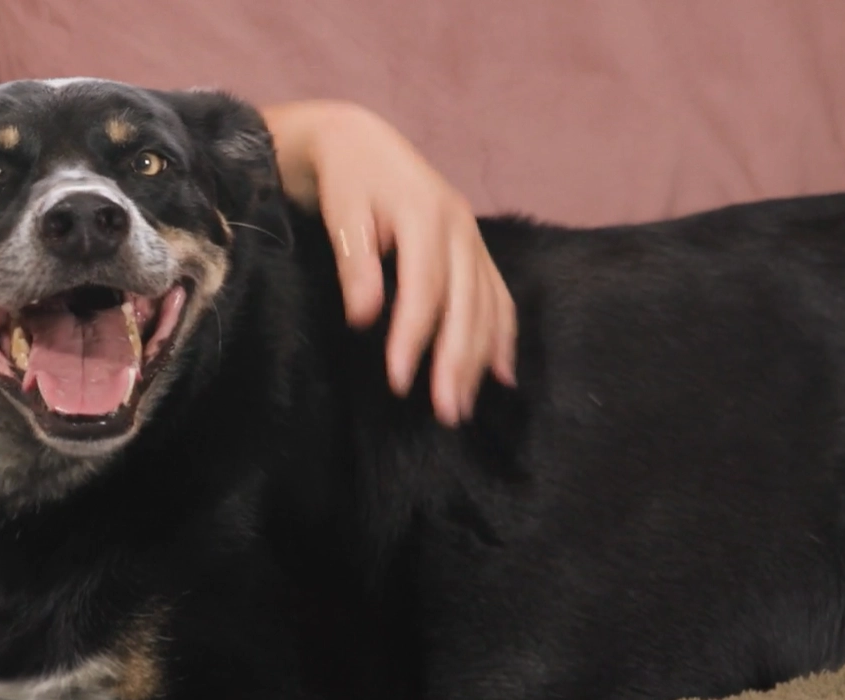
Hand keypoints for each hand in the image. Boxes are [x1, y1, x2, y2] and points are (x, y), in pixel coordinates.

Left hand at [264, 101, 516, 424]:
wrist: (363, 143)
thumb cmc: (347, 181)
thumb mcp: (342, 213)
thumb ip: (355, 263)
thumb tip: (364, 317)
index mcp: (425, 215)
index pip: (425, 287)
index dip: (414, 336)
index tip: (399, 381)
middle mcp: (461, 228)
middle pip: (467, 303)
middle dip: (458, 361)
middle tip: (446, 412)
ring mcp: (474, 239)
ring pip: (488, 305)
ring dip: (479, 359)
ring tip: (463, 407)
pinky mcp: (476, 250)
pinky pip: (500, 296)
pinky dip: (503, 336)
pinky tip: (501, 375)